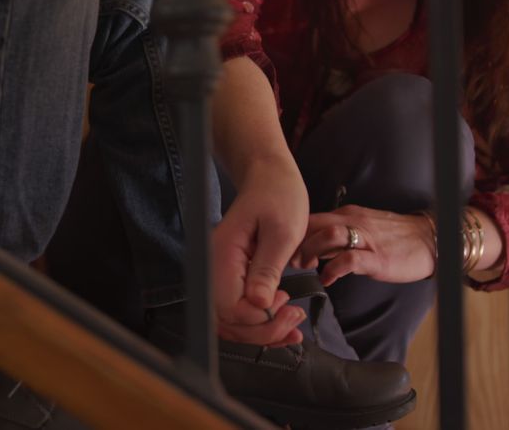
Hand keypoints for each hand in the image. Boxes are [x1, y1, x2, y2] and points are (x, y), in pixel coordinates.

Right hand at [212, 157, 309, 346]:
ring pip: (231, 320)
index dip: (259, 318)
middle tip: (294, 316)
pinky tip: (280, 318)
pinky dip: (258, 321)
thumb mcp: (283, 232)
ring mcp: (220, 273)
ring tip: (291, 321)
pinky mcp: (231, 276)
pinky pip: (237, 308)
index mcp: (223, 254)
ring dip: (260, 330)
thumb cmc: (278, 196)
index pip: (231, 307)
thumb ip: (267, 269)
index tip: (286, 304)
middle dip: (262, 329)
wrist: (270, 178)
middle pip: (227, 320)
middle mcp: (215, 267)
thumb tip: (259, 303)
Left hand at [290, 205, 435, 284]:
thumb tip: (310, 250)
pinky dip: (333, 270)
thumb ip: (336, 238)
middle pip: (313, 222)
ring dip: (310, 251)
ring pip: (328, 235)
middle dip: (295, 241)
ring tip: (305, 267)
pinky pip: (349, 259)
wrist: (430, 239)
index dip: (293, 233)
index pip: (310, 218)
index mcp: (347, 214)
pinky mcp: (378, 257)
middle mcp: (353, 221)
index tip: (285, 250)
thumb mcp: (361, 230)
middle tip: (289, 260)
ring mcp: (366, 238)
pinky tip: (327, 279)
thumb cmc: (394, 237)